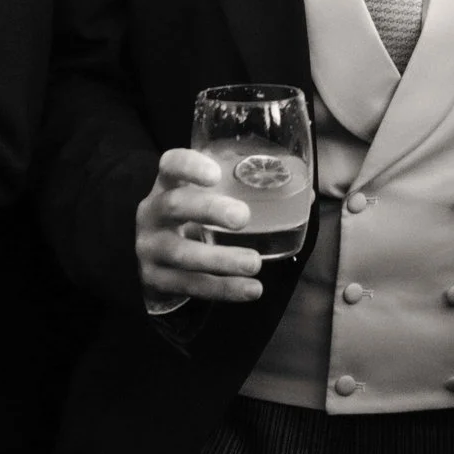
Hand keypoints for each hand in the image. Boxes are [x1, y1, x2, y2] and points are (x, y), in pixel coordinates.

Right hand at [136, 149, 264, 305]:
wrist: (150, 259)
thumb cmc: (187, 218)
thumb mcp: (199, 197)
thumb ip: (238, 190)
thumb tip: (303, 193)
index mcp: (167, 184)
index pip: (171, 164)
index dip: (190, 166)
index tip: (216, 174)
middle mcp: (152, 212)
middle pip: (175, 205)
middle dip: (209, 210)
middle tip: (243, 217)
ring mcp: (150, 247)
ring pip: (182, 253)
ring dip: (221, 259)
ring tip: (254, 263)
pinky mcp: (156, 279)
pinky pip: (190, 285)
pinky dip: (223, 289)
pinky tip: (251, 289)